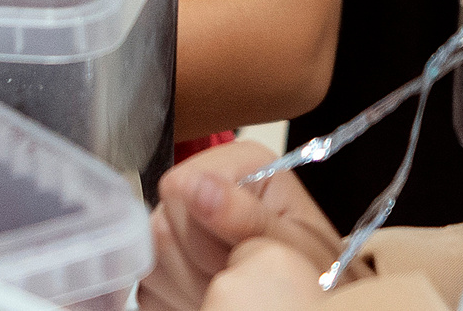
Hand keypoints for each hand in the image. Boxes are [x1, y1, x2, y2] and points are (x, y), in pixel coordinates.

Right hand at [140, 140, 340, 310]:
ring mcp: (180, 224)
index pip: (177, 186)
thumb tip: (195, 185)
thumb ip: (248, 217)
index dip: (204, 230)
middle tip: (238, 276)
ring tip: (228, 287)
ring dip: (188, 284)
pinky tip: (210, 298)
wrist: (314, 306)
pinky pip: (147, 281)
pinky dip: (176, 299)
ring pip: (149, 254)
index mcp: (239, 165)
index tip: (241, 253)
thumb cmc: (315, 277)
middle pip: (160, 223)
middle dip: (199, 264)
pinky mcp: (166, 260)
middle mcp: (204, 185)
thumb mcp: (294, 249)